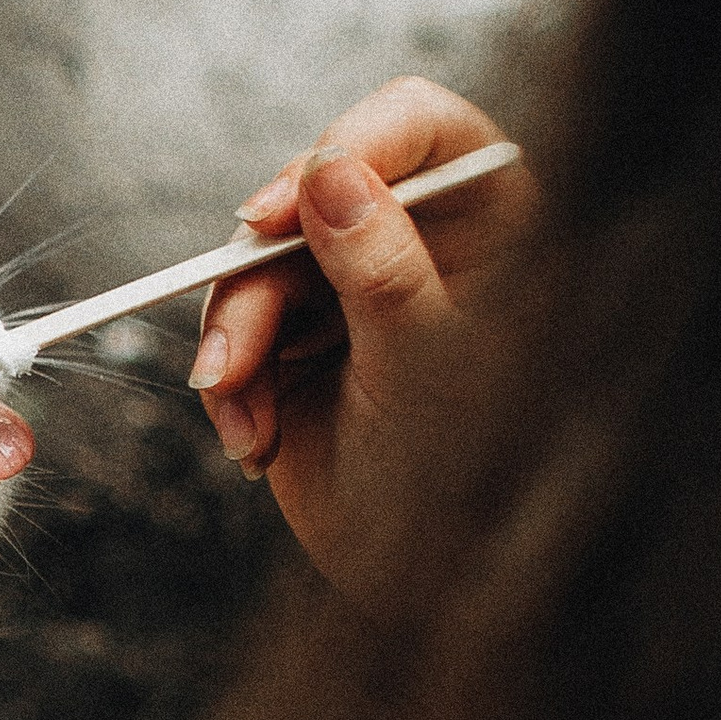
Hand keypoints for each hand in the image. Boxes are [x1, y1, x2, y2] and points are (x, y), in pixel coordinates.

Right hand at [188, 77, 536, 613]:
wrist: (425, 591)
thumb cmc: (468, 486)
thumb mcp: (427, 370)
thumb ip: (383, 268)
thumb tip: (333, 176)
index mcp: (489, 225)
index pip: (418, 128)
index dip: (346, 146)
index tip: (279, 206)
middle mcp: (419, 243)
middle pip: (310, 195)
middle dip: (259, 277)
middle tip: (234, 347)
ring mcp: (354, 293)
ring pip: (258, 264)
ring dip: (235, 342)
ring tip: (243, 418)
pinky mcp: (301, 345)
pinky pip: (237, 330)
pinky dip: (231, 383)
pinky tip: (252, 440)